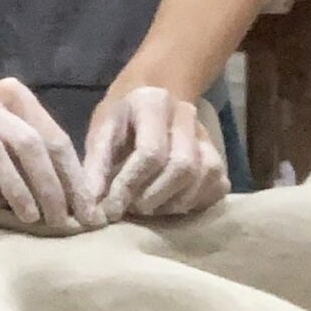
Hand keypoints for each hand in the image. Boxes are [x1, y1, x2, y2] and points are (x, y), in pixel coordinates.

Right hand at [0, 76, 102, 231]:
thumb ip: (41, 149)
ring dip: (17, 188)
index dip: (72, 176)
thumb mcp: (14, 124)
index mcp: (15, 96)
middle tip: (60, 219)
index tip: (85, 210)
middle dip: (49, 185)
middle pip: (28, 144)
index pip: (53, 136)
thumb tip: (79, 197)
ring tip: (31, 217)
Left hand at [83, 87, 229, 221]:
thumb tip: (91, 212)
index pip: (151, 152)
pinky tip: (169, 203)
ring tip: (147, 207)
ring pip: (203, 178)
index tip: (111, 209)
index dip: (130, 185)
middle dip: (153, 196)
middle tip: (131, 207)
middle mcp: (187, 116)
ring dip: (172, 203)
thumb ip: (95, 167)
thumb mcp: (101, 131)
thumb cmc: (121, 118)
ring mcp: (208, 137)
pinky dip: (193, 203)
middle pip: (183, 167)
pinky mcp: (219, 158)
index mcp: (153, 103)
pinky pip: (217, 187)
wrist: (151, 98)